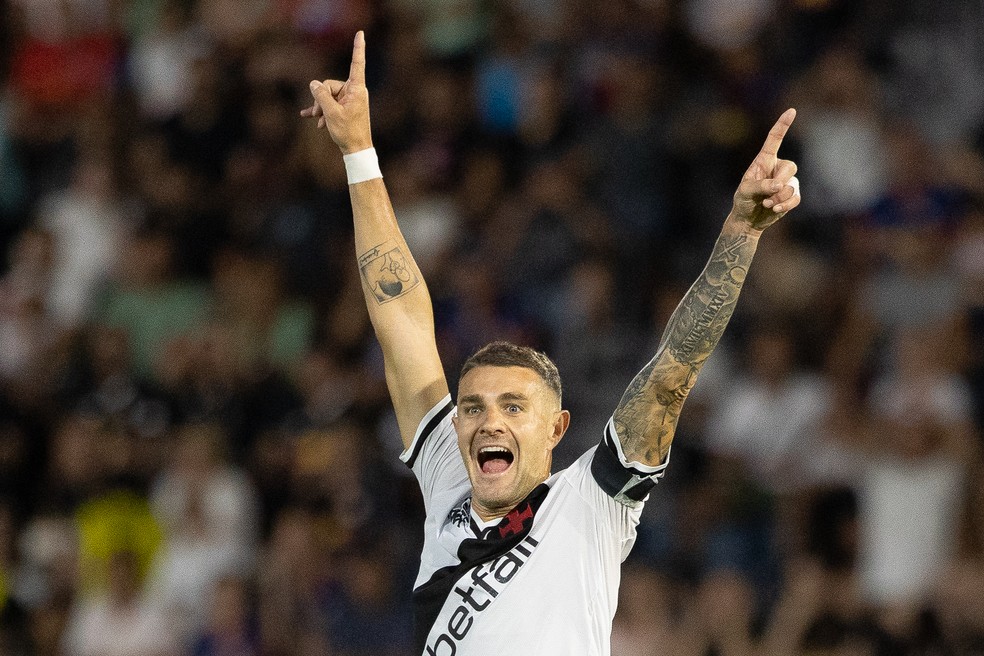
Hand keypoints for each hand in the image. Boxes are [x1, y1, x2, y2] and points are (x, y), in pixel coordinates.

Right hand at [300, 31, 372, 153]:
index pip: (357, 63)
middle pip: (330, 84)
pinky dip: (322, 111)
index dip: (358, 48)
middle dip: (321, 98)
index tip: (360, 33)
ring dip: (321, 107)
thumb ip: (321, 96)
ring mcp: (350, 99)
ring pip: (328, 95)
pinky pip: (331, 103)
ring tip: (318, 120)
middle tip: (320, 115)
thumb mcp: (331, 113)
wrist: (356, 150)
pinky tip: (309, 117)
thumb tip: (314, 83)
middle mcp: (355, 91)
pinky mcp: (345, 107)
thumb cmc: (348, 132)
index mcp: (357, 89)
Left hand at [731, 108, 799, 231]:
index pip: (775, 139)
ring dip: (779, 197)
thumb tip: (780, 185)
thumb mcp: (746, 191)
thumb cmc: (743, 201)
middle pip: (790, 167)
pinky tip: (775, 209)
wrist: (748, 219)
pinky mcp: (792, 195)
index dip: (783, 125)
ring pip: (792, 185)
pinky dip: (786, 204)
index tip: (791, 111)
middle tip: (766, 196)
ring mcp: (786, 181)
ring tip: (766, 204)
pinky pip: (796, 197)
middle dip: (779, 183)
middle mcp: (777, 168)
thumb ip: (761, 186)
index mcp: (764, 160)